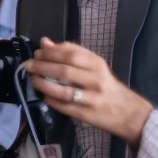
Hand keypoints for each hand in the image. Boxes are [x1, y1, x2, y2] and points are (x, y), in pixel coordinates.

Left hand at [22, 38, 154, 147]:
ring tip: (33, 80)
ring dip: (43, 84)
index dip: (50, 52)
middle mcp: (96, 79)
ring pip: (62, 90)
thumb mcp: (94, 66)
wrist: (129, 113)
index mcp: (97, 64)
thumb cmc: (107, 86)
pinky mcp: (86, 114)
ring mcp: (91, 98)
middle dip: (42, 67)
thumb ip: (70, 53)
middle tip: (28, 65)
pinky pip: (64, 106)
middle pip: (64, 71)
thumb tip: (45, 42)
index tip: (38, 52)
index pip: (70, 54)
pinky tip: (43, 96)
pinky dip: (50, 100)